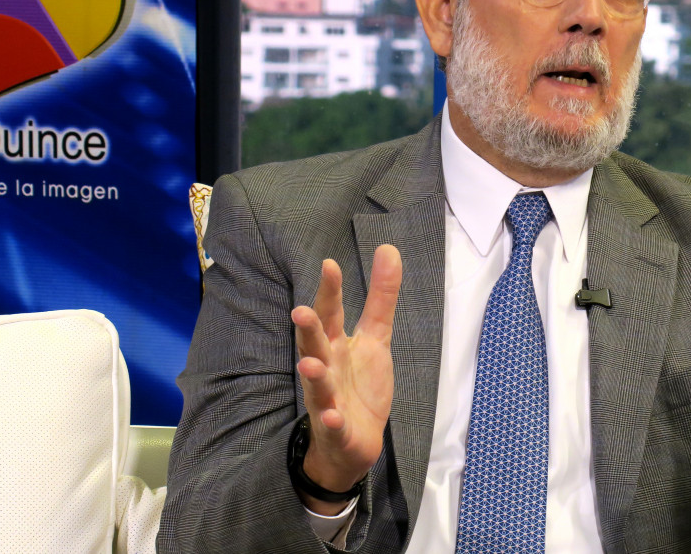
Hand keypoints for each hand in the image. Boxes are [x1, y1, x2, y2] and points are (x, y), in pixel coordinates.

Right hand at [291, 244, 401, 513]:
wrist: (351, 442)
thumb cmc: (359, 384)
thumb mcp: (375, 339)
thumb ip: (380, 297)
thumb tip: (388, 249)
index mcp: (334, 345)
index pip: (330, 313)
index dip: (330, 291)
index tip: (330, 265)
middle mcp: (325, 368)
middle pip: (313, 346)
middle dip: (308, 330)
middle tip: (301, 311)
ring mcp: (327, 400)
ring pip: (317, 387)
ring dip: (314, 376)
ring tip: (310, 364)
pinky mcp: (337, 430)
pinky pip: (332, 426)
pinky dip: (331, 422)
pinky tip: (332, 416)